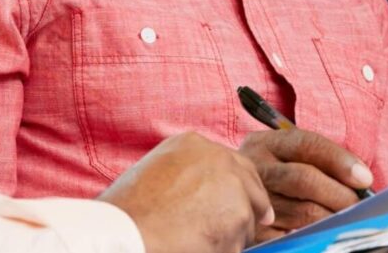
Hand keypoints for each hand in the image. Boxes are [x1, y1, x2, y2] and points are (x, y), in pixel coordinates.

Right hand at [99, 132, 273, 252]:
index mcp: (194, 145)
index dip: (239, 185)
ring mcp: (232, 185)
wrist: (126, 231)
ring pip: (247, 217)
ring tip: (201, 242)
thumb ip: (186, 176)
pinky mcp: (239, 214)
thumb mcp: (156, 172)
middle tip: (261, 220)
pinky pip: (241, 241)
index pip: (232, 163)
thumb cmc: (128, 211)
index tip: (245, 199)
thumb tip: (203, 196)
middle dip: (254, 205)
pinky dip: (228, 250)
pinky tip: (202, 250)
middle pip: (250, 184)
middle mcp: (218, 158)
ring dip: (234, 232)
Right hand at [238, 129, 373, 240]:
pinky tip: (322, 235)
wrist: (227, 194)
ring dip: (329, 219)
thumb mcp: (289, 158)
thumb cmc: (276, 176)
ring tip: (345, 221)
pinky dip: (311, 236)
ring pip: (299, 212)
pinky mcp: (251, 229)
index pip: (306, 144)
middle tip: (358, 207)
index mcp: (266, 143)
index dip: (339, 160)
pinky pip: (289, 236)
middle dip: (338, 194)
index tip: (365, 178)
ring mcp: (251, 199)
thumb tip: (362, 181)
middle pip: (303, 178)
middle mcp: (254, 167)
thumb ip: (320, 162)